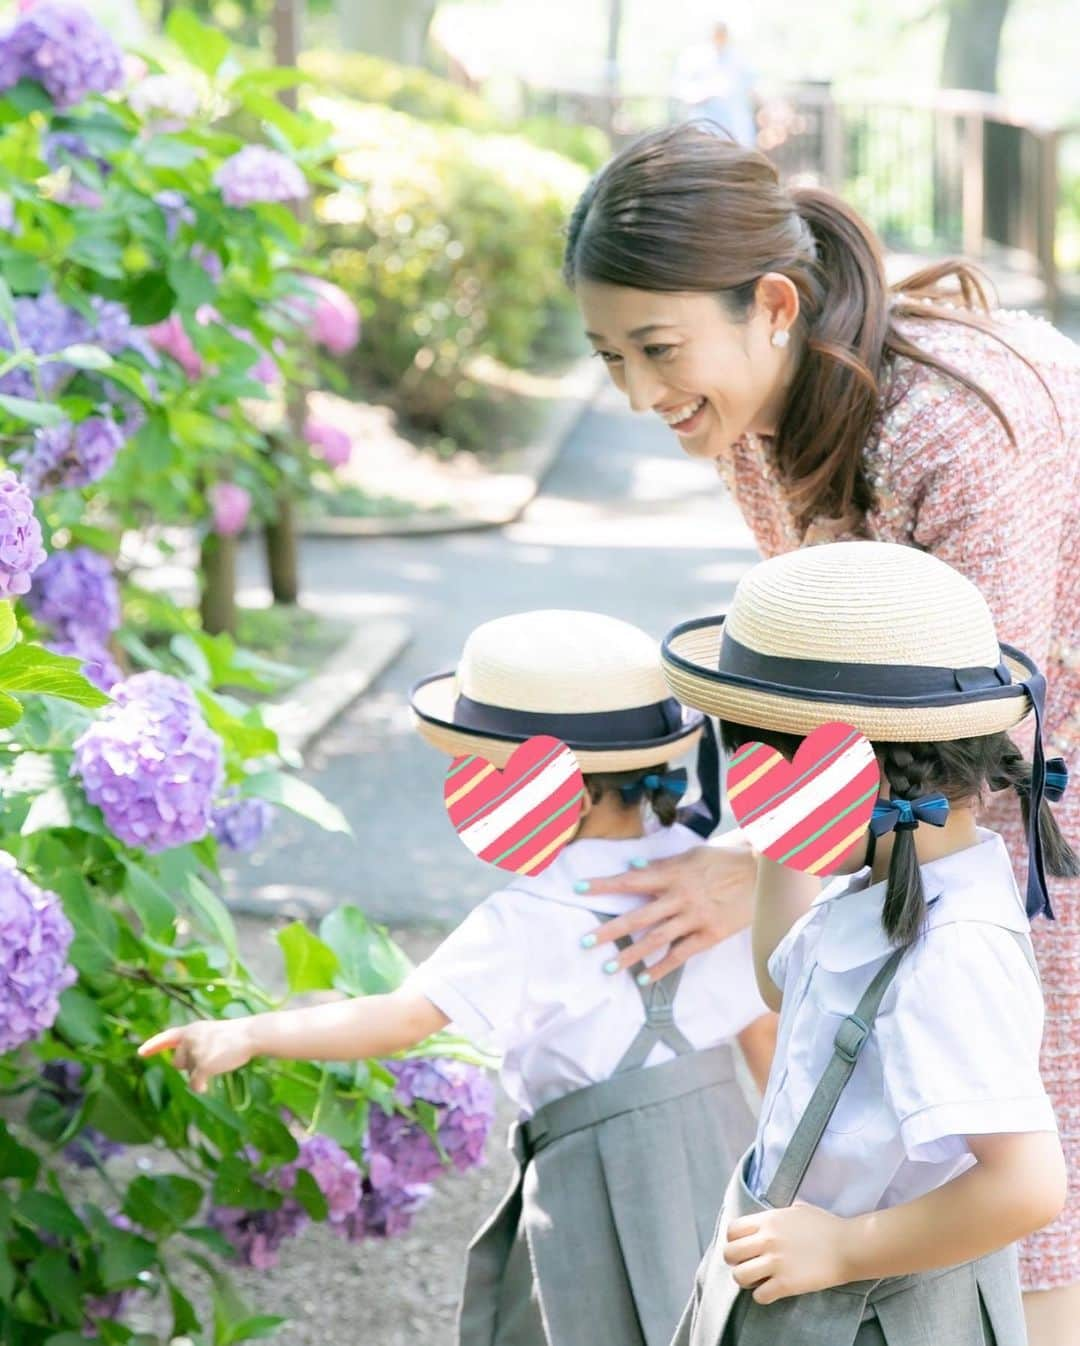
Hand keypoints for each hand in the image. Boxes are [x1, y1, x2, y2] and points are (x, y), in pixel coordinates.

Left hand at [138, 1019, 256, 1093]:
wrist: (250, 1035)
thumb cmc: (235, 1036)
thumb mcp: (210, 1033)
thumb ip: (195, 1044)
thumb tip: (189, 1069)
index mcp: (191, 1029)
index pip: (167, 1037)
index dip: (153, 1045)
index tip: (140, 1053)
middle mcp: (189, 1038)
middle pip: (178, 1062)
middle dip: (190, 1066)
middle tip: (212, 1058)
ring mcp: (195, 1051)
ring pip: (188, 1073)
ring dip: (199, 1074)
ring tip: (219, 1061)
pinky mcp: (202, 1065)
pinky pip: (193, 1083)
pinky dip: (200, 1087)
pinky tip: (207, 1086)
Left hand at [580, 838, 754, 982]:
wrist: (763, 874)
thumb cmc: (726, 859)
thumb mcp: (692, 855)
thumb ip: (663, 862)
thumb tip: (634, 865)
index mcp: (672, 873)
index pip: (631, 879)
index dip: (604, 884)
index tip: (579, 888)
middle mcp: (679, 897)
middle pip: (638, 916)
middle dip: (610, 930)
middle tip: (586, 941)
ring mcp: (694, 918)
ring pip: (656, 939)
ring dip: (631, 954)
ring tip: (608, 967)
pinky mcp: (710, 935)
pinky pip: (681, 954)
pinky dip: (662, 967)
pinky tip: (645, 978)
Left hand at [724, 1204, 852, 1303]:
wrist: (848, 1246)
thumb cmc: (826, 1226)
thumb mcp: (798, 1210)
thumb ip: (779, 1215)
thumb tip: (774, 1219)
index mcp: (768, 1220)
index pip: (732, 1230)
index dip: (734, 1240)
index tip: (744, 1247)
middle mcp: (766, 1240)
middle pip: (729, 1254)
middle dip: (735, 1262)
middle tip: (748, 1265)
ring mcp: (775, 1263)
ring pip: (739, 1276)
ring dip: (746, 1281)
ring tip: (758, 1280)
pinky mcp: (786, 1284)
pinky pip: (759, 1296)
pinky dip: (762, 1296)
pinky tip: (772, 1291)